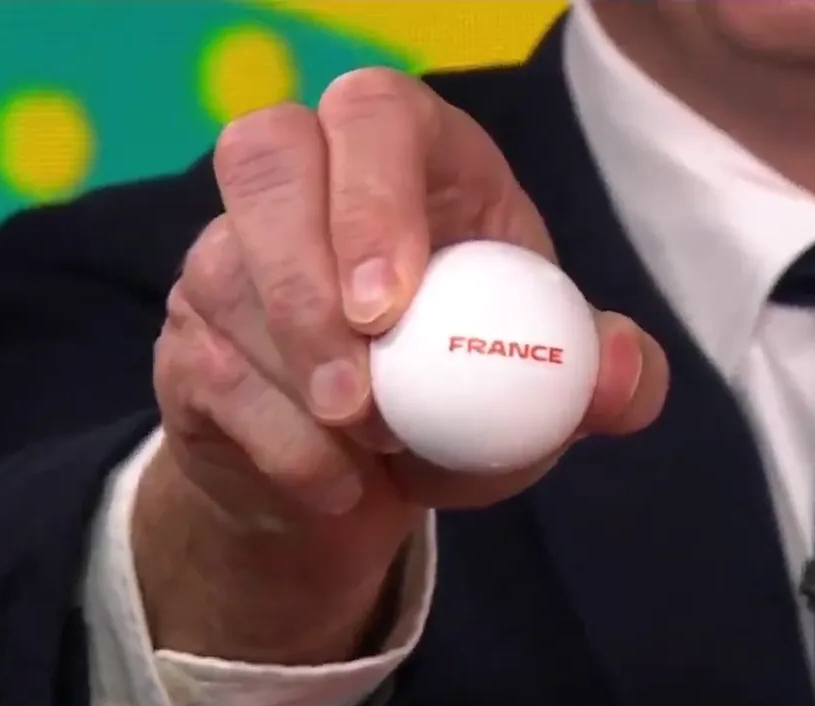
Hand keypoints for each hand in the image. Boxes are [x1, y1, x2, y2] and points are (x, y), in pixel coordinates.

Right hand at [134, 68, 668, 664]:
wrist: (364, 484)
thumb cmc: (463, 402)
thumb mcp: (543, 390)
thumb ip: (600, 377)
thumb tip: (624, 371)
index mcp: (412, 161)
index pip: (374, 113)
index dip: (372, 192)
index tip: (393, 307)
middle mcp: (307, 183)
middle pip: (264, 154)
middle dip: (305, 277)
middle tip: (360, 394)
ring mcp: (231, 255)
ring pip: (225, 276)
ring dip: (302, 384)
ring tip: (378, 449)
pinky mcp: (190, 336)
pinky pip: (208, 372)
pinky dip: (281, 446)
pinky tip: (337, 483)